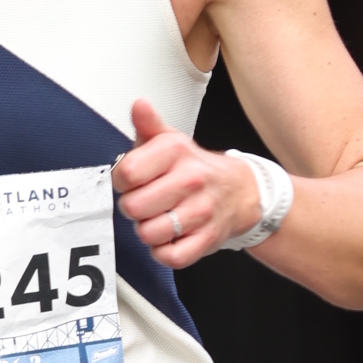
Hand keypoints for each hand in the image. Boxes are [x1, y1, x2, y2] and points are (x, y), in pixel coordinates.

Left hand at [111, 98, 258, 266]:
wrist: (240, 191)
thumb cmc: (195, 167)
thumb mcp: (171, 140)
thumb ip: (148, 125)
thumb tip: (139, 106)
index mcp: (176, 152)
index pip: (127, 174)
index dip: (122, 181)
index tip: (132, 180)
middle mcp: (190, 180)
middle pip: (134, 207)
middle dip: (133, 208)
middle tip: (145, 201)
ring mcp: (201, 211)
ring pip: (150, 234)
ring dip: (147, 230)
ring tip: (157, 218)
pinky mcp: (207, 239)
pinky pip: (172, 257)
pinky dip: (163, 252)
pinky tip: (168, 238)